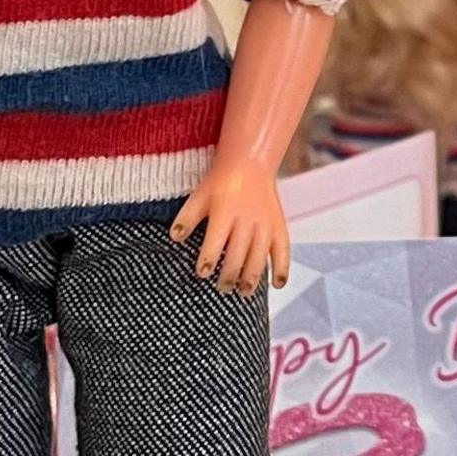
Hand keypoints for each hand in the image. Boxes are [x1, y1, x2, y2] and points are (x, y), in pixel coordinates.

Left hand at [169, 159, 287, 293]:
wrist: (249, 164)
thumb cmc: (220, 183)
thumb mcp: (199, 197)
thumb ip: (186, 218)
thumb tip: (174, 238)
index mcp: (224, 212)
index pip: (215, 243)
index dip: (208, 261)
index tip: (203, 273)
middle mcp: (246, 220)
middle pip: (237, 255)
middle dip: (229, 276)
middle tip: (222, 288)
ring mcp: (265, 224)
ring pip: (259, 257)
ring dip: (251, 277)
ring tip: (243, 291)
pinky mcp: (278, 226)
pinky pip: (283, 250)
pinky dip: (282, 268)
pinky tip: (277, 284)